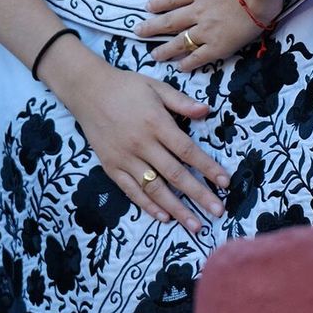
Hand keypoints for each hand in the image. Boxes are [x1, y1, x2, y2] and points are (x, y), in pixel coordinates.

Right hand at [62, 60, 229, 232]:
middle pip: (175, 174)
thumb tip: (207, 111)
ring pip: (154, 188)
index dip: (208, 168)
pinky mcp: (110, 166)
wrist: (86, 90)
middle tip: (218, 212)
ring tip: (195, 225)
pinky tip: (163, 217)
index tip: (226, 183)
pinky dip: (147, 205)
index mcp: (155, 124)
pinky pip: (131, 190)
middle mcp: (141, 144)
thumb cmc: (125, 87)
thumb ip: (181, 101)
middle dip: (199, 195)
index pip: (187, 151)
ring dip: (176, 208)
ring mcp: (124, 158)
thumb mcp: (155, 87)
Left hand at [135, 0, 281, 71]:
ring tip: (154, 55)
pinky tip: (180, 67)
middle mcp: (197, 11)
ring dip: (165, 49)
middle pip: (170, 21)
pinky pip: (200, 56)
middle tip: (138, 32)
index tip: (148, 7)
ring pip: (180, 41)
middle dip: (152, 27)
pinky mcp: (219, 44)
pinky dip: (189, 62)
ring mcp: (206, 29)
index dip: (159, 3)